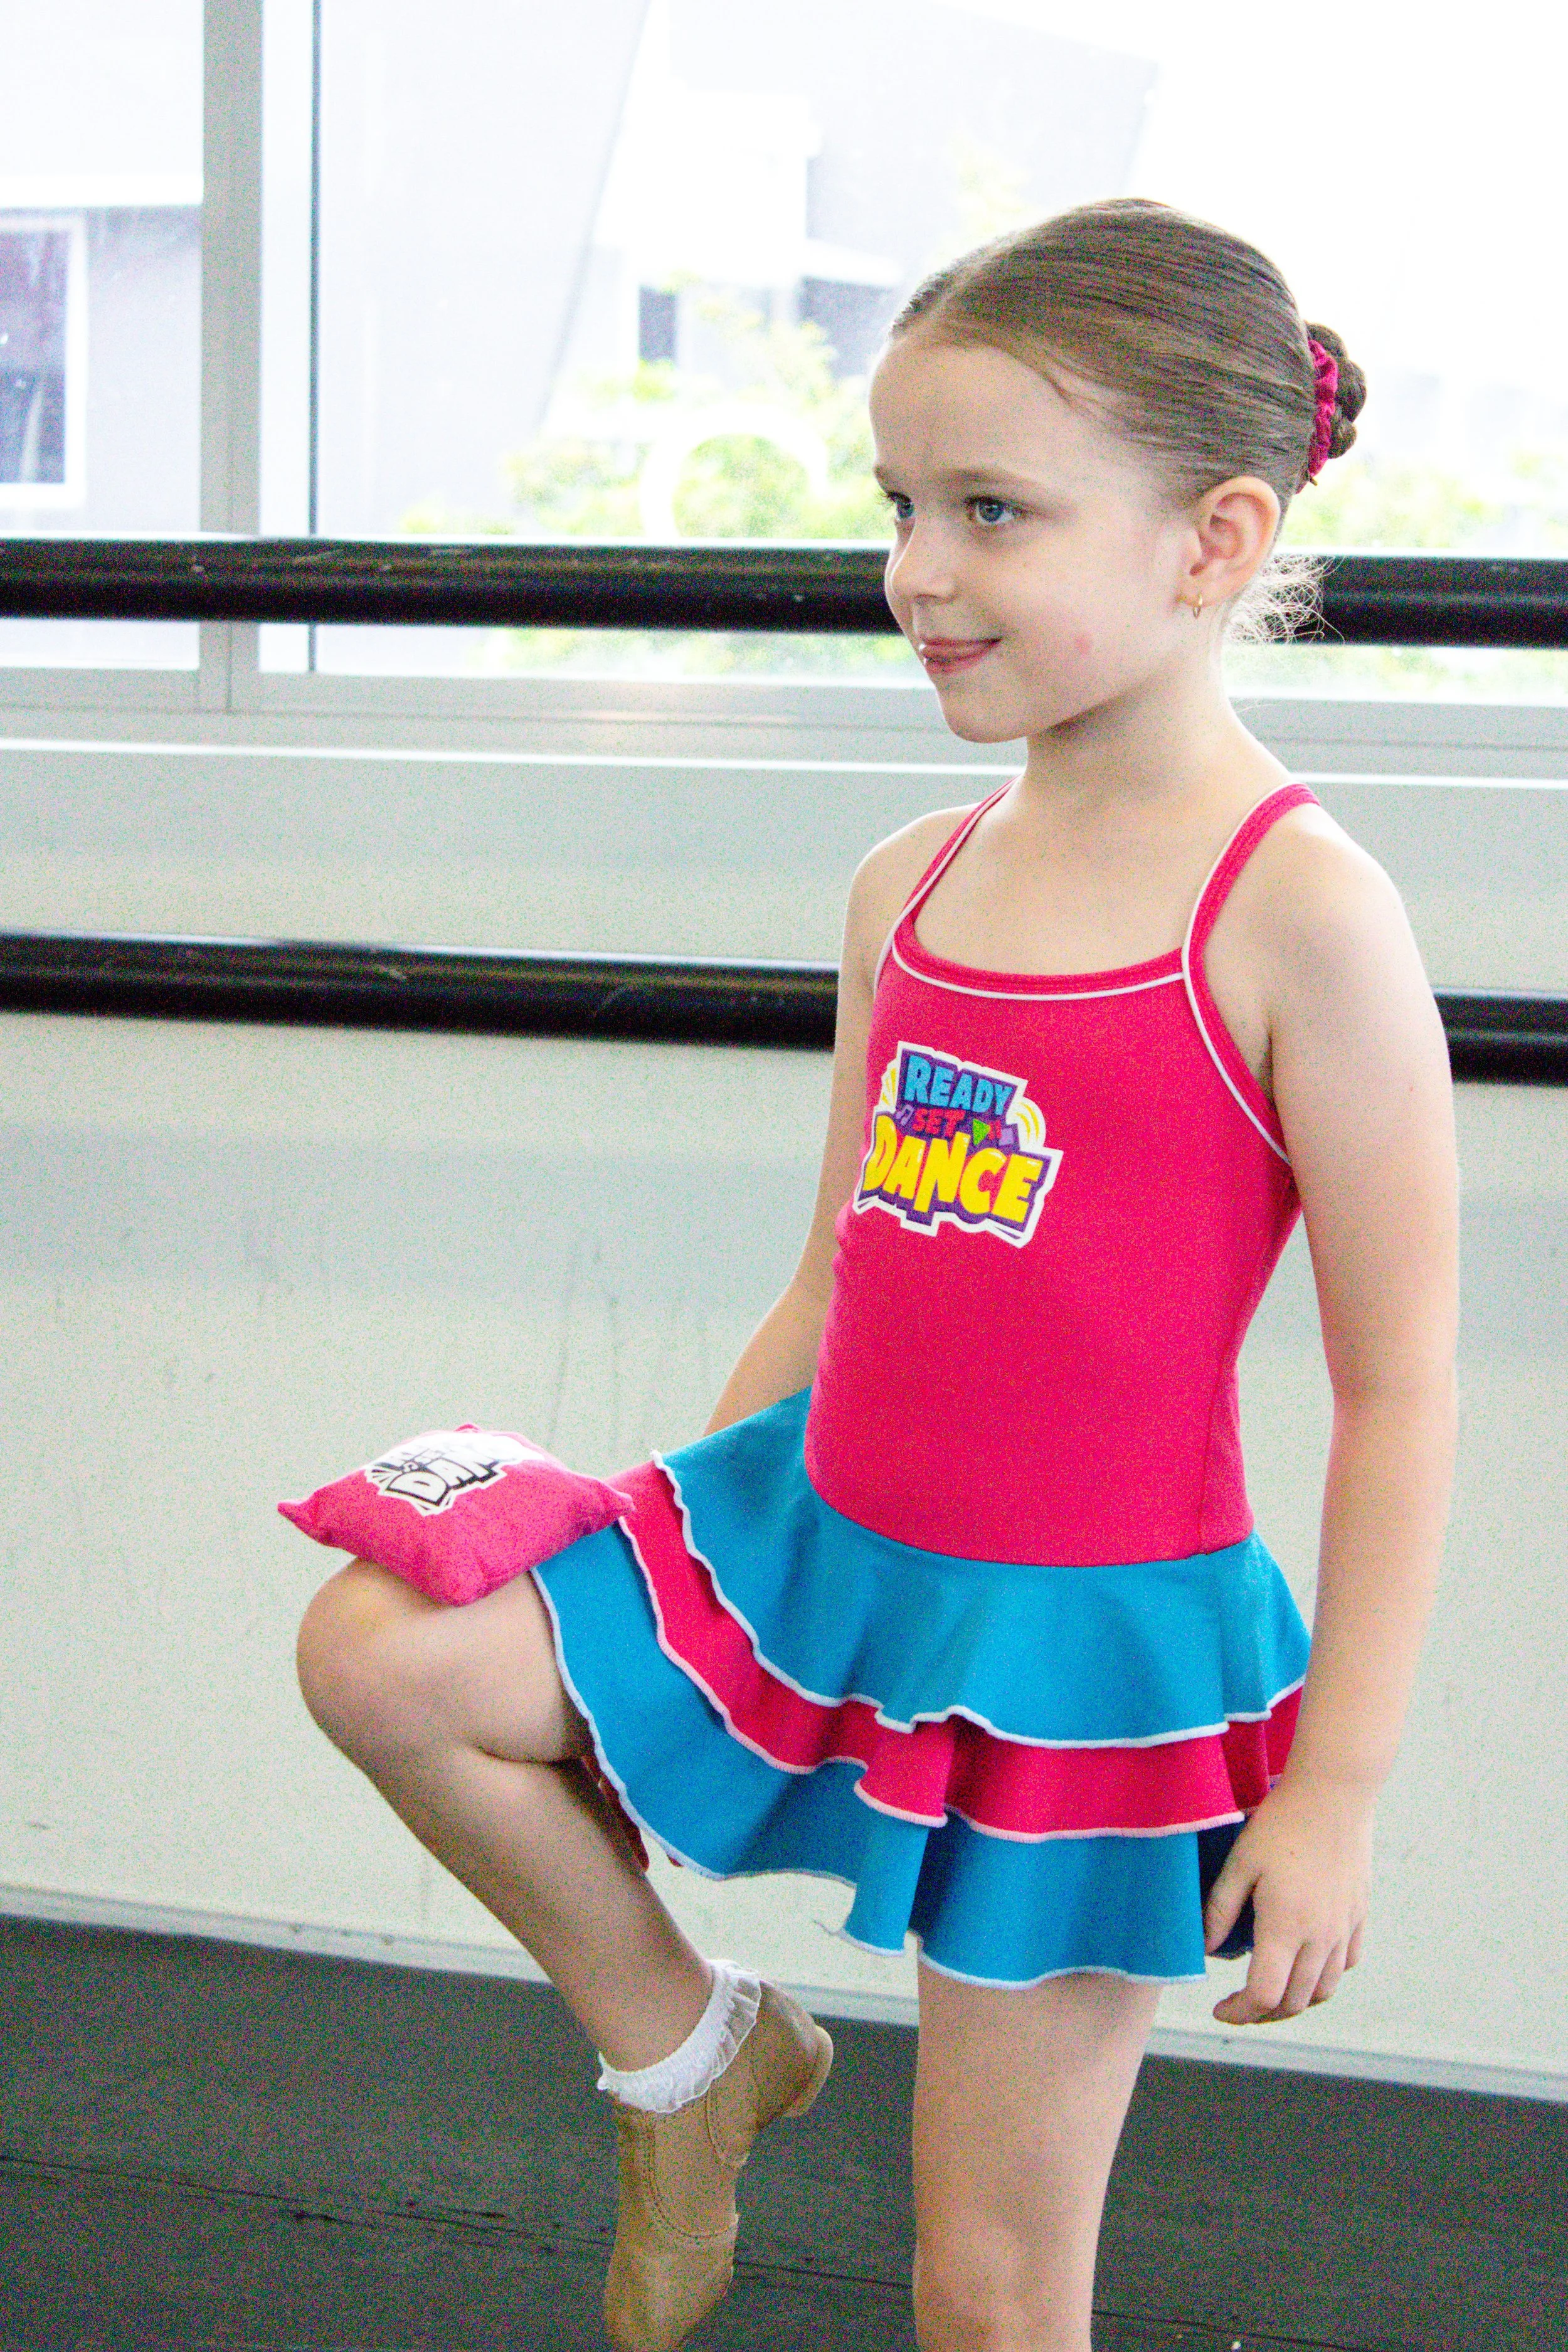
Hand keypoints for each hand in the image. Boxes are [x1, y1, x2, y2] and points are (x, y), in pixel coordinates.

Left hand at [1203, 1775, 1372, 2024]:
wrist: (1334, 1795)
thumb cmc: (1282, 1823)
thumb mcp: (1240, 1863)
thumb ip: (1221, 1909)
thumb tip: (1207, 1947)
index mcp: (1285, 1927)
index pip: (1264, 1995)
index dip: (1239, 2012)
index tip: (1220, 2009)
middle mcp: (1320, 1937)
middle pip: (1294, 2002)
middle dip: (1263, 2014)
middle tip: (1240, 2005)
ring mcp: (1344, 1928)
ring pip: (1324, 1990)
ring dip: (1295, 2002)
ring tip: (1271, 1992)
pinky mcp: (1358, 1915)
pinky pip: (1347, 1964)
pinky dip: (1325, 1978)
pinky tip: (1307, 1966)